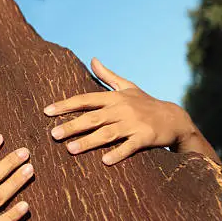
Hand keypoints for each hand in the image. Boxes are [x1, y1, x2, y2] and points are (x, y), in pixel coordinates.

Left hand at [44, 58, 194, 164]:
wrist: (174, 118)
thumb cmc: (146, 103)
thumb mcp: (127, 86)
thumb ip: (108, 75)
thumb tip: (92, 59)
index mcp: (114, 97)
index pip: (85, 99)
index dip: (66, 104)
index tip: (47, 111)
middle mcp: (121, 109)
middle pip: (92, 117)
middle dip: (71, 126)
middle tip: (53, 134)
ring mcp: (133, 123)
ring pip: (107, 133)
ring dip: (88, 142)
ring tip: (70, 150)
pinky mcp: (145, 137)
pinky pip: (129, 146)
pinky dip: (118, 153)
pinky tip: (105, 161)